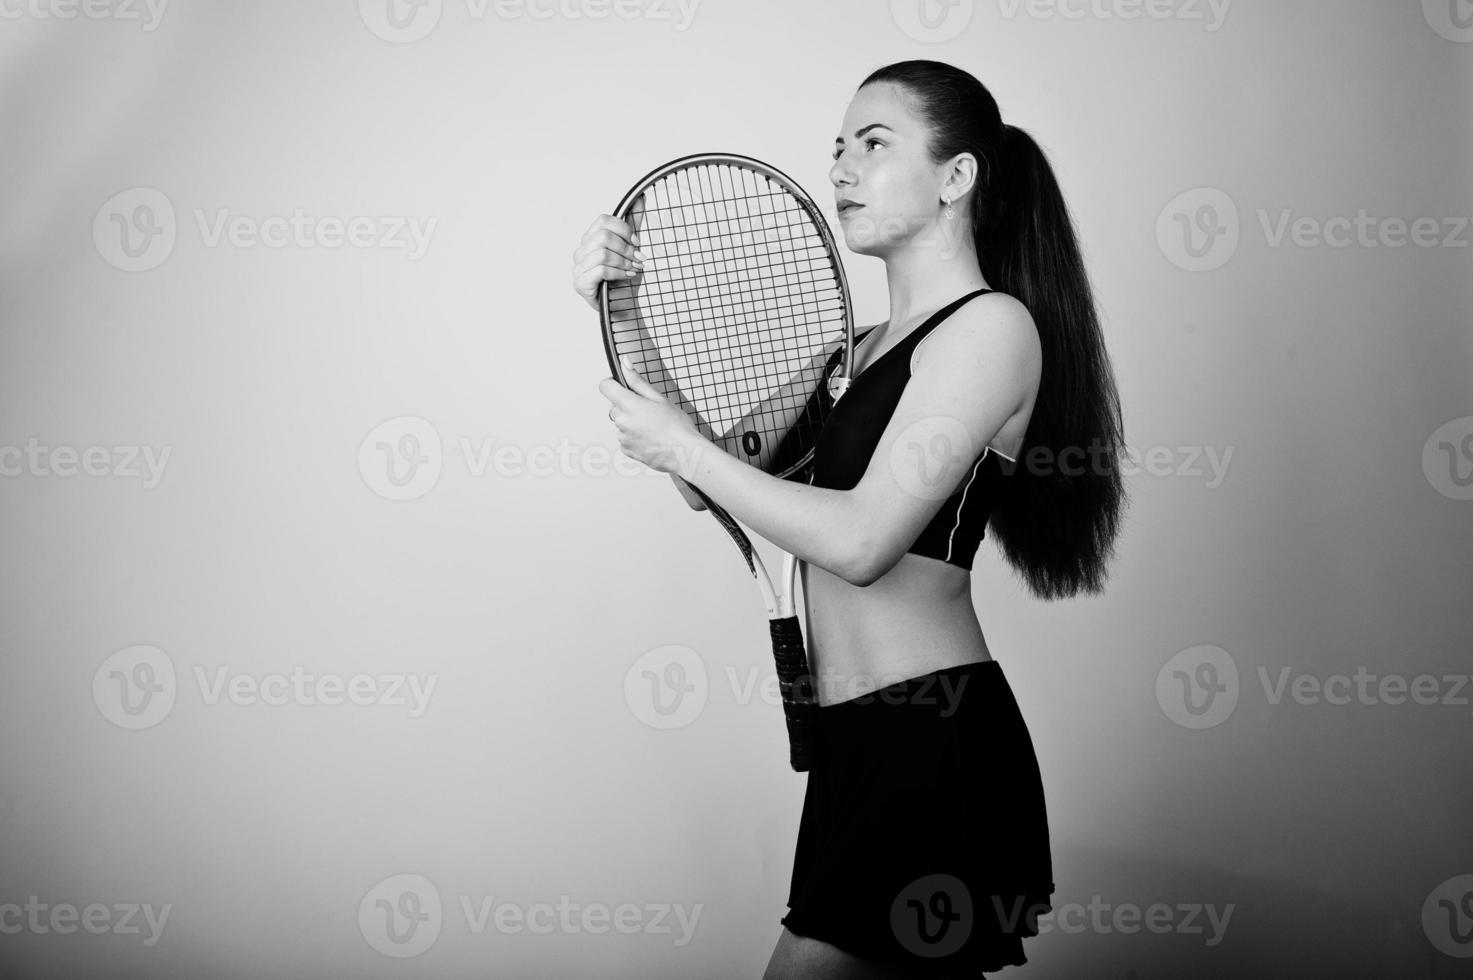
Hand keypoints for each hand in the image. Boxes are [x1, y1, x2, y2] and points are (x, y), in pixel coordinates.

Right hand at [571, 215, 645, 310]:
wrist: (626, 307)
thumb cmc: (626, 278)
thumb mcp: (632, 248)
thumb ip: (634, 224)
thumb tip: (641, 198)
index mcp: (590, 240)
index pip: (603, 221)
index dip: (624, 229)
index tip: (638, 243)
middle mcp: (580, 252)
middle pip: (603, 236)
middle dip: (626, 248)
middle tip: (638, 259)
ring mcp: (577, 269)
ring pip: (602, 253)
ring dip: (624, 262)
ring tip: (633, 270)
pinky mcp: (580, 284)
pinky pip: (600, 270)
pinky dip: (618, 273)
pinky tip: (626, 277)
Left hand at [598, 357, 706, 476]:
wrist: (684, 454)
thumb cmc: (676, 426)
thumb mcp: (658, 397)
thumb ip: (637, 380)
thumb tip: (625, 363)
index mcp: (628, 404)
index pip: (605, 386)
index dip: (613, 383)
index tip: (622, 386)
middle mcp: (621, 421)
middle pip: (615, 406)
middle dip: (627, 405)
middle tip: (649, 410)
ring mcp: (622, 437)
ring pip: (621, 422)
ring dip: (632, 422)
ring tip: (653, 426)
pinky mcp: (626, 449)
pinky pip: (626, 437)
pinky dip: (634, 436)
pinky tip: (650, 437)